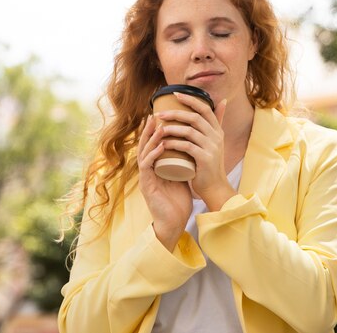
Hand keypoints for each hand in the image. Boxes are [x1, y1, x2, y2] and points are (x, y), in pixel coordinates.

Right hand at [137, 115, 192, 250]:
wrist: (174, 222)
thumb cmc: (178, 200)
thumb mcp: (182, 175)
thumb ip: (183, 162)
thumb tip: (193, 146)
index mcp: (156, 166)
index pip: (153, 144)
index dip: (155, 130)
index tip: (163, 115)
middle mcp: (148, 169)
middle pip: (145, 145)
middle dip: (150, 129)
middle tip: (156, 113)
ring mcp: (146, 177)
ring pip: (144, 152)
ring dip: (152, 138)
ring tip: (160, 125)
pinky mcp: (147, 185)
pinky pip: (147, 166)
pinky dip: (154, 154)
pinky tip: (161, 146)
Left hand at [157, 93, 235, 210]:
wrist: (214, 187)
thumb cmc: (208, 164)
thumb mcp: (214, 141)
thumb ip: (217, 122)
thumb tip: (222, 100)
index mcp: (217, 130)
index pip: (205, 108)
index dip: (190, 100)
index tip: (175, 94)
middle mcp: (216, 137)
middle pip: (195, 118)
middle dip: (176, 113)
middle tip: (160, 113)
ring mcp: (211, 148)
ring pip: (190, 131)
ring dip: (172, 128)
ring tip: (159, 128)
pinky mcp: (204, 159)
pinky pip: (187, 146)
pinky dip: (174, 143)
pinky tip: (163, 143)